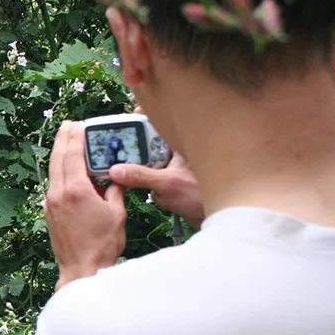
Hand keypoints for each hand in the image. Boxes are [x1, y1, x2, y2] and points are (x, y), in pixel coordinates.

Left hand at [44, 121, 127, 291]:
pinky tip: (66, 169)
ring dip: (59, 154)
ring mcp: (50, 204)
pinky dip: (59, 172)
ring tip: (65, 141)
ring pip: (53, 171)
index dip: (75, 136)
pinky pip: (53, 185)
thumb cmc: (103, 244)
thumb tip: (116, 177)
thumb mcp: (117, 213)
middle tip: (67, 125)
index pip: (72, 154)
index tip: (77, 124)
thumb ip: (115, 190)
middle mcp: (58, 194)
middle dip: (62, 139)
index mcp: (76, 190)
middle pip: (57, 158)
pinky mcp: (49, 213)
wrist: (82, 270)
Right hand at [108, 105, 204, 228]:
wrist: (220, 218)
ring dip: (144, 174)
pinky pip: (155, 179)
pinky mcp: (174, 182)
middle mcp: (179, 152)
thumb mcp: (166, 183)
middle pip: (150, 142)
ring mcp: (176, 167)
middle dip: (137, 151)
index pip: (162, 122)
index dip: (145, 116)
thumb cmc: (199, 194)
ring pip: (150, 163)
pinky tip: (160, 197)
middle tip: (120, 153)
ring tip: (143, 180)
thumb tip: (114, 171)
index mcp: (181, 143)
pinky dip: (153, 188)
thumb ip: (140, 176)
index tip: (128, 119)